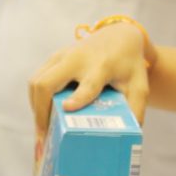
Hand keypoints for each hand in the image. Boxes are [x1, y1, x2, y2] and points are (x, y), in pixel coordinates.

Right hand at [29, 20, 150, 134]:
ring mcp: (61, 56)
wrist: (119, 36)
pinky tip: (42, 116)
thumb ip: (136, 110)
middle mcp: (77, 59)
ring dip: (35, 108)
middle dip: (41, 111)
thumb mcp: (139, 86)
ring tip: (42, 131)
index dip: (78, 98)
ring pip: (36, 82)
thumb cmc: (129, 65)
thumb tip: (128, 139)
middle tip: (45, 137)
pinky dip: (36, 100)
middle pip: (47, 82)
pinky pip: (36, 79)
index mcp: (101, 67)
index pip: (88, 84)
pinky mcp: (53, 58)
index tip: (68, 109)